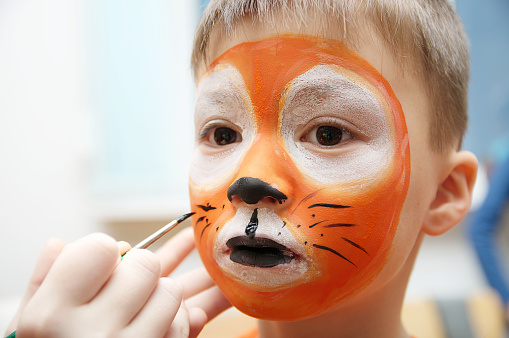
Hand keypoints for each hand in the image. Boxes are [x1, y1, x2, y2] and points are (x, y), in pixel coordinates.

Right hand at [7, 227, 229, 336]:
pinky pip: (183, 325)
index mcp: (51, 315)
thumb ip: (42, 282)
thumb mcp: (26, 327)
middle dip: (138, 268)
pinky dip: (175, 321)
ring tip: (137, 309)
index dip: (104, 250)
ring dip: (159, 295)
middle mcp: (92, 333)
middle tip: (125, 283)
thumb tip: (60, 243)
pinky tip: (153, 327)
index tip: (103, 260)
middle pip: (145, 265)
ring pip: (170, 291)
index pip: (100, 249)